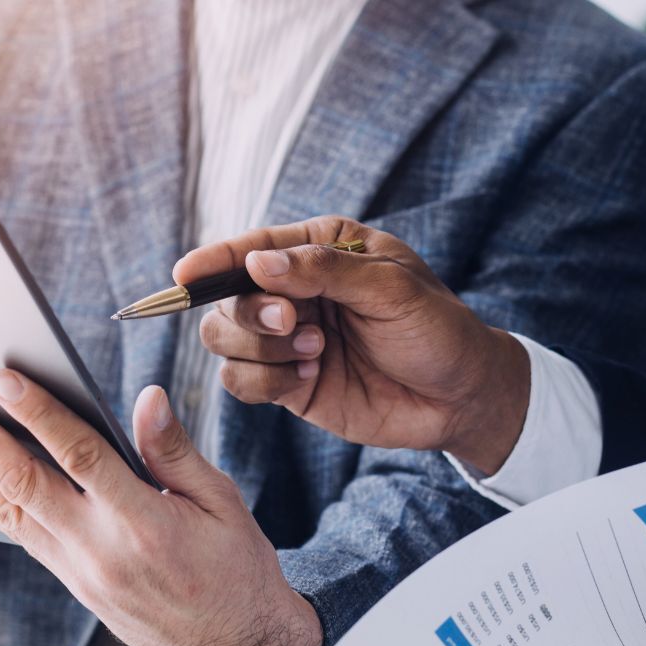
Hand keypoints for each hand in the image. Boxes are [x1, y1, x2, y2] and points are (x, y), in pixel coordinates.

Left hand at [0, 370, 321, 645]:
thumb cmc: (237, 571)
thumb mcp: (223, 503)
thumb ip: (174, 451)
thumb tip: (147, 399)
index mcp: (144, 522)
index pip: (79, 455)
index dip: (37, 413)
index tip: (2, 378)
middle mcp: (102, 550)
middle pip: (24, 484)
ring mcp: (81, 572)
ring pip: (10, 512)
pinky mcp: (74, 585)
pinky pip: (21, 538)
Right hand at [176, 216, 528, 474]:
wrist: (461, 397)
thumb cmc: (436, 330)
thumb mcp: (390, 289)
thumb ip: (323, 272)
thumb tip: (258, 264)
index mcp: (318, 249)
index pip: (250, 248)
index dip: (212, 261)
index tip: (184, 275)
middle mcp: (294, 291)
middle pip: (226, 297)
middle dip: (251, 313)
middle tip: (294, 324)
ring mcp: (287, 339)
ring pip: (224, 340)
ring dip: (261, 350)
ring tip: (318, 353)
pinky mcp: (287, 383)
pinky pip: (241, 381)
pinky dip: (266, 382)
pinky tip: (312, 379)